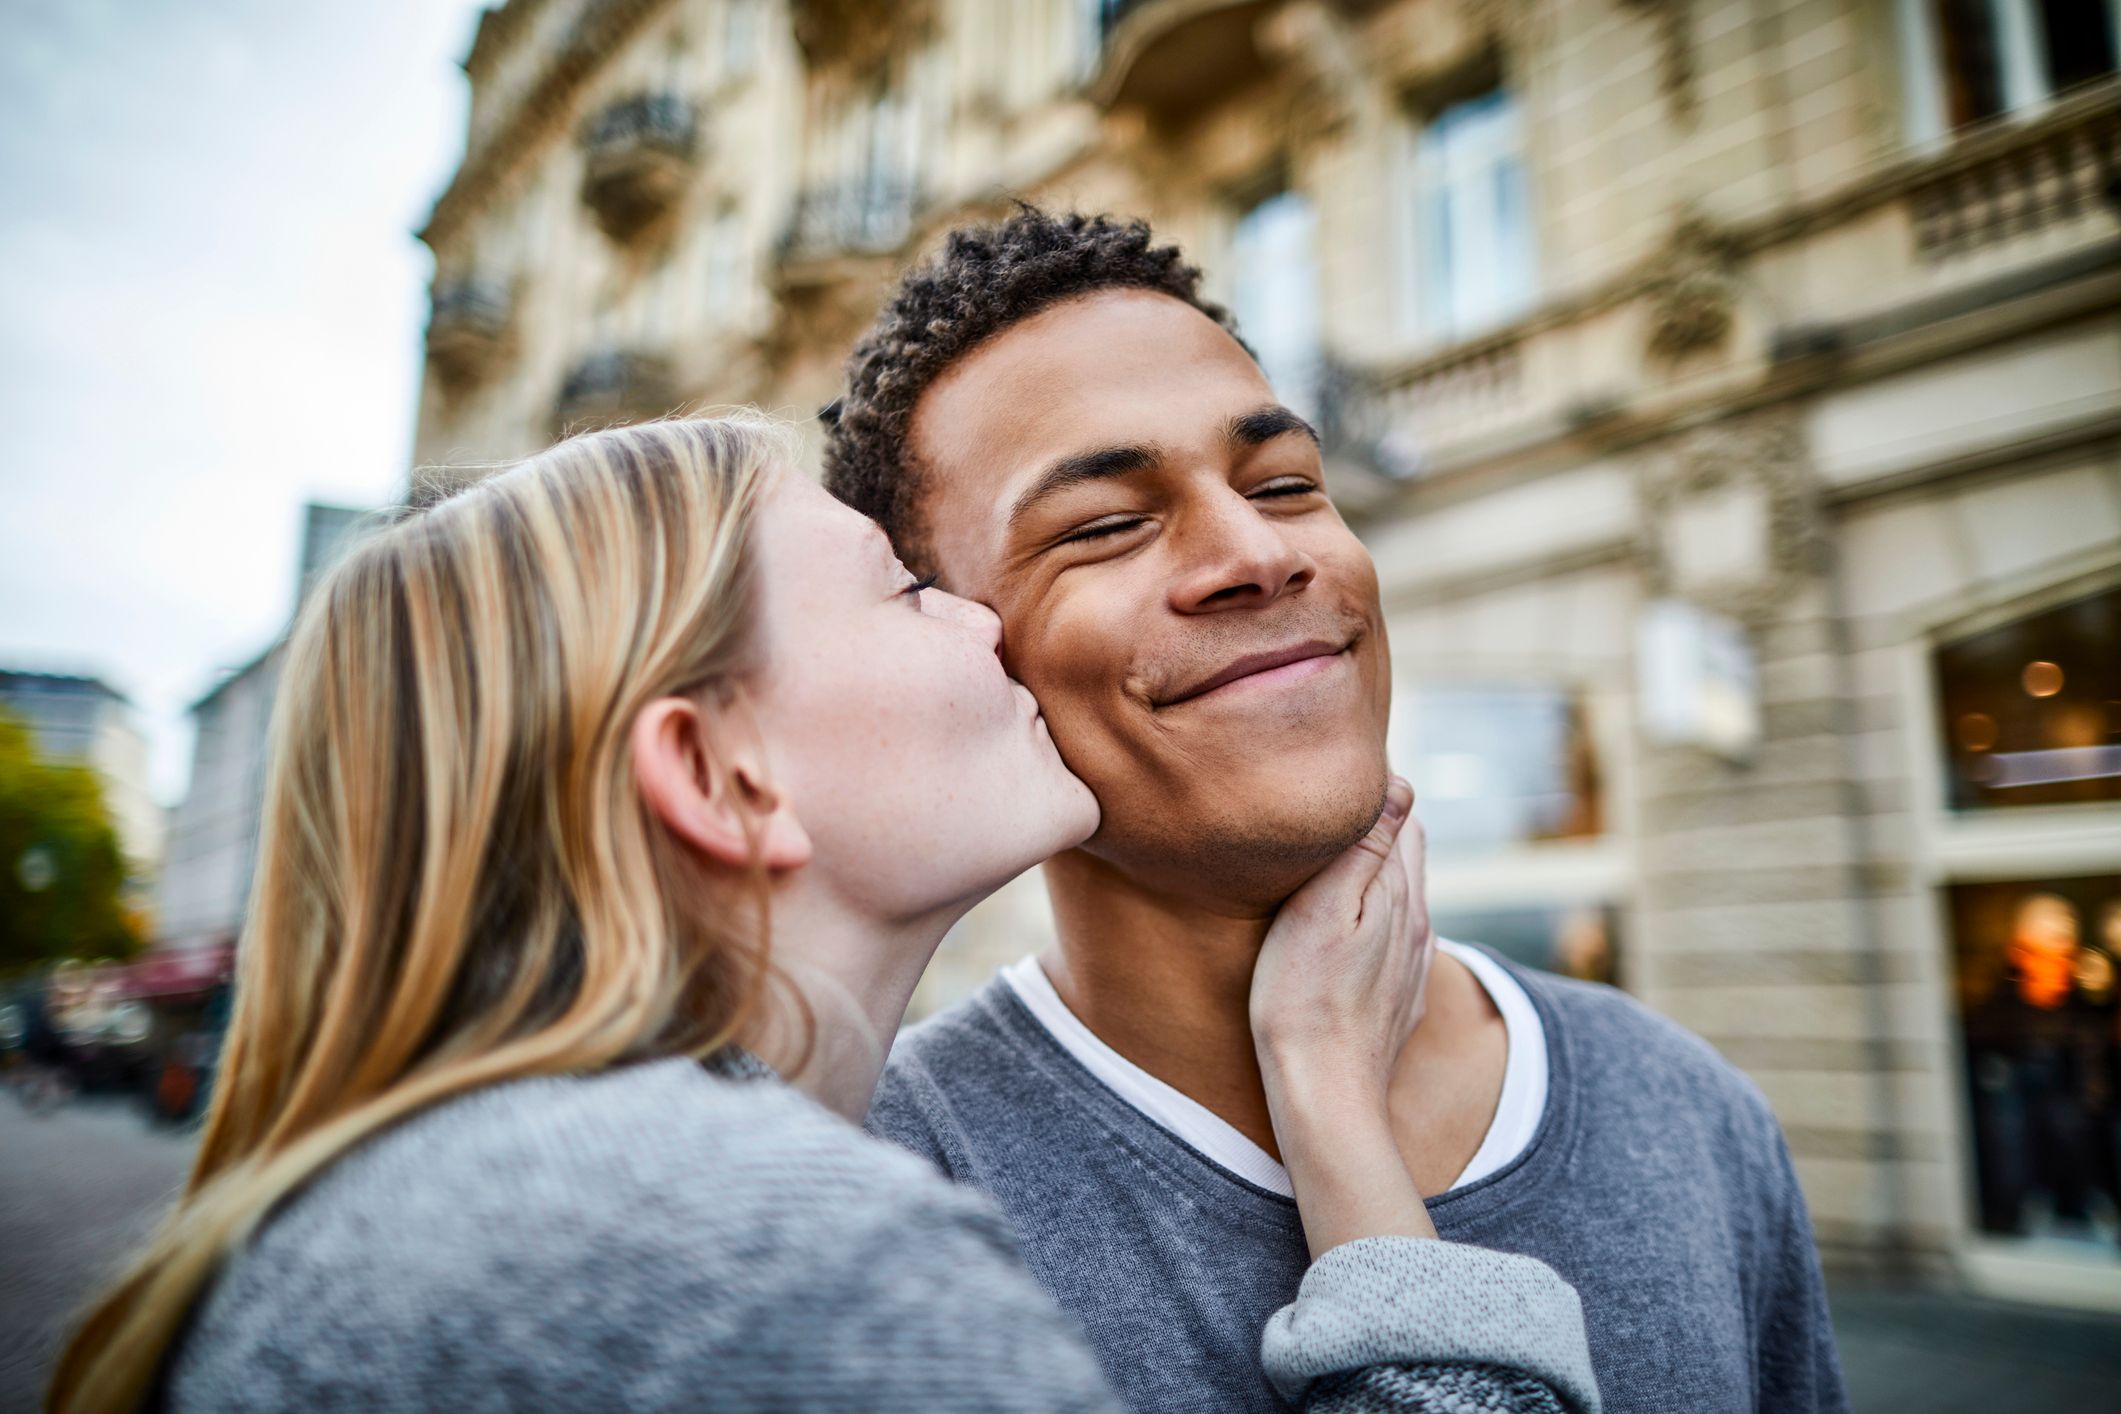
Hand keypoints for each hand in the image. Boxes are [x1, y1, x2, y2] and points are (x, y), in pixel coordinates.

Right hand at [1249, 775, 1434, 1100]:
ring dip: (1377, 873)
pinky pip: (1396, 939)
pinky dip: (1376, 916)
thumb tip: (1399, 782)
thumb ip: (1364, 848)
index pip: (1402, 814)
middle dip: (1378, 825)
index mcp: (1401, 895)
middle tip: (1329, 809)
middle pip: (1407, 852)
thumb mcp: (1322, 910)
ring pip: (1402, 897)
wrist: (1325, 1097)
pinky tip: (1349, 927)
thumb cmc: (1303, 1001)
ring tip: (1334, 859)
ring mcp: (1413, 965)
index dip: (1372, 789)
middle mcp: (1419, 925)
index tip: (1332, 777)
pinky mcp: (1400, 997)